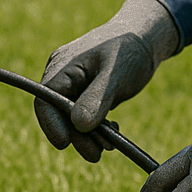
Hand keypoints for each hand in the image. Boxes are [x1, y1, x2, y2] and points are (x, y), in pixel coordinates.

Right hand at [35, 0, 178, 161]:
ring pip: (72, 118)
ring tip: (109, 146)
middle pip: (58, 113)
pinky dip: (97, 128)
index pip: (44, 100)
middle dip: (76, 136)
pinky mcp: (87, 92)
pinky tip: (113, 133)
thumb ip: (97, 98)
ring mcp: (75, 84)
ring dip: (88, 136)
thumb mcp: (116, 74)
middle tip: (97, 154)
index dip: (51, 125)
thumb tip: (78, 125)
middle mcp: (64, 75)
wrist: (147, 37)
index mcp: (63, 66)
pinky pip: (85, 115)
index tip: (65, 144)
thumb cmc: (131, 48)